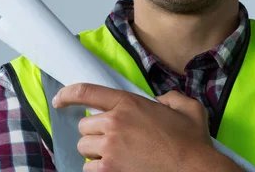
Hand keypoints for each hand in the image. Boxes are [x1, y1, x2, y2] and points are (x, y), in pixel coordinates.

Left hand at [52, 83, 241, 171]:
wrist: (194, 170)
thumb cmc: (192, 143)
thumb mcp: (187, 108)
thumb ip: (170, 98)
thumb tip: (160, 101)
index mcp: (129, 103)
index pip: (87, 92)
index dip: (68, 94)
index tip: (59, 100)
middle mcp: (114, 122)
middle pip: (85, 126)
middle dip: (96, 133)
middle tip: (113, 140)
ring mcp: (110, 148)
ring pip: (85, 148)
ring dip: (96, 152)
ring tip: (116, 156)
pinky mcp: (109, 170)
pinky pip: (89, 168)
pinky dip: (99, 169)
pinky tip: (116, 169)